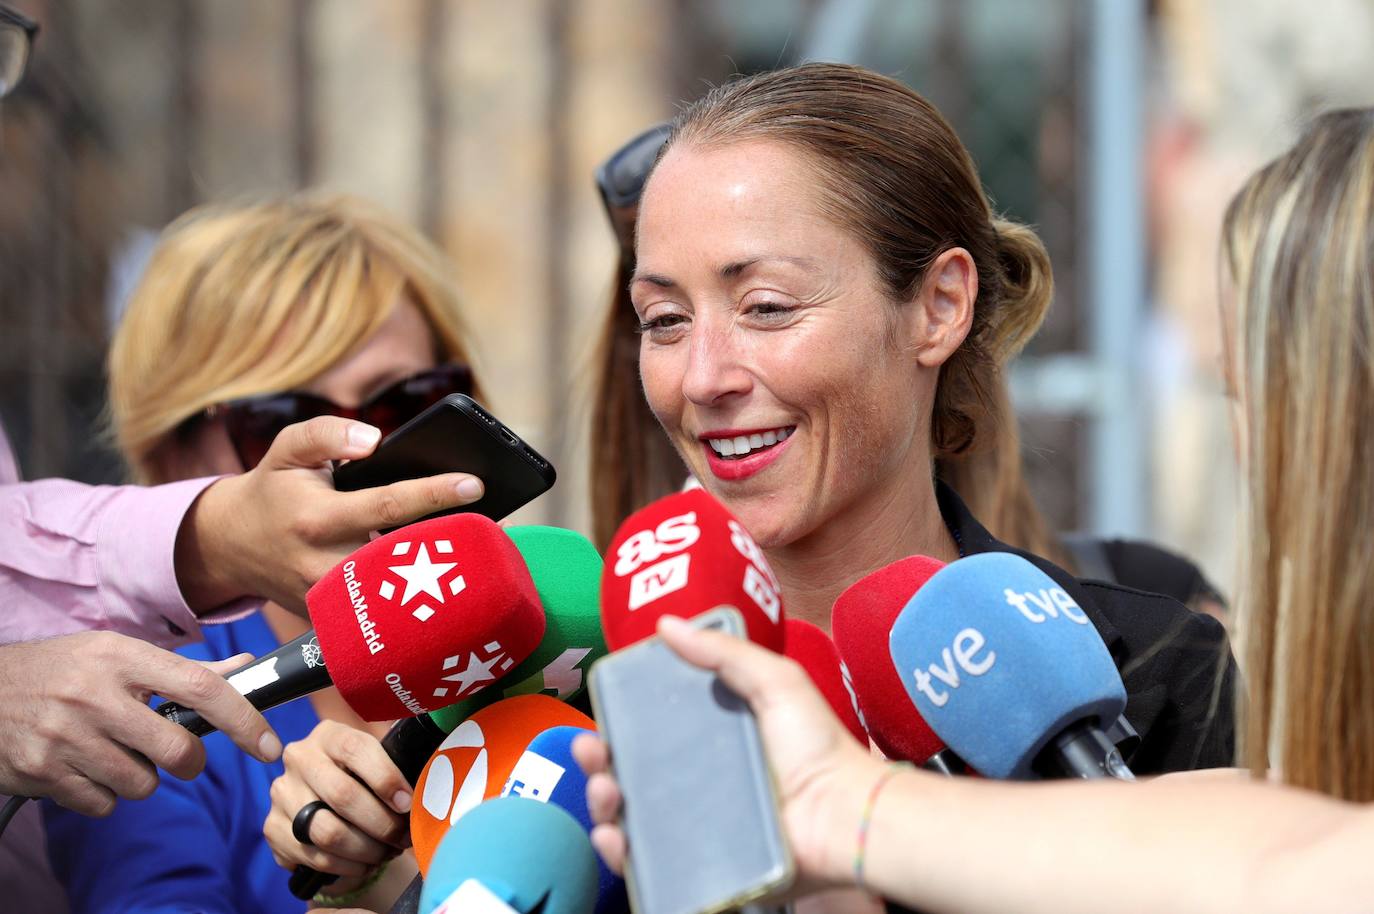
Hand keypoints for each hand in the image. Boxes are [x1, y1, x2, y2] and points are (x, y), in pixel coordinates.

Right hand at [0, 632, 280, 815]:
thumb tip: (246, 671)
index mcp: (122, 657)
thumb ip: (183, 670)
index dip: (243, 720)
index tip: (269, 746)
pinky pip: (103, 804)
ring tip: (112, 750)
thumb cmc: (63, 669)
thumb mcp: (118, 654)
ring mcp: (65, 736)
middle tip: (173, 751)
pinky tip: (82, 765)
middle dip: (188, 761)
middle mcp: (94, 695)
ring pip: (142, 784)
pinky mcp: (41, 772)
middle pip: (177, 750)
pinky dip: (102, 793)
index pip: (201, 688)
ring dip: (139, 776)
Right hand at [177, 416, 484, 615]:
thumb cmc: (274, 489)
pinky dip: (417, 596)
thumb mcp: (288, 448)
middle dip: (449, 545)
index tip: (475, 484)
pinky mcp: (334, 622)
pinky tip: (448, 579)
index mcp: (317, 520)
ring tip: (479, 551)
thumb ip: (327, 432)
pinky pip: (384, 611)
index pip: (386, 506)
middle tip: (492, 527)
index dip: (433, 494)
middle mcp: (324, 566)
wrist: (231, 545)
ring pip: (398, 593)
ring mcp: (330, 602)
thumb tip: (373, 438)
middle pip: (404, 558)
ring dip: (440, 575)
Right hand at [264, 720, 411, 878]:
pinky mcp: (272, 828)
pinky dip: (347, 866)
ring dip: (366, 849)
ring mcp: (282, 794)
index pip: (357, 750)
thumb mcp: (377, 759)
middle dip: (381, 823)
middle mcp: (299, 758)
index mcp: (329, 735)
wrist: (323, 802)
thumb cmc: (362, 778)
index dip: (386, 778)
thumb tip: (436, 768)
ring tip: (387, 852)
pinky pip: (315, 856)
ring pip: (328, 831)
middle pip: (342, 795)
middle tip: (403, 837)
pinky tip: (365, 863)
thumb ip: (398, 760)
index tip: (408, 804)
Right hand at [572, 615, 885, 892]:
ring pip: (629, 817)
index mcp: (709, 740)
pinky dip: (621, 853)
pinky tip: (616, 837)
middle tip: (592, 750)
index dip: (616, 725)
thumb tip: (666, 624)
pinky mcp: (701, 863)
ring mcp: (696, 825)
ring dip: (602, 805)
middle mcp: (696, 783)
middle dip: (598, 763)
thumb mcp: (775, 683)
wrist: (844, 814)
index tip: (599, 715)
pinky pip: (650, 862)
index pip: (647, 732)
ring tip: (606, 793)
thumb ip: (725, 652)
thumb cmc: (818, 748)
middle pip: (628, 773)